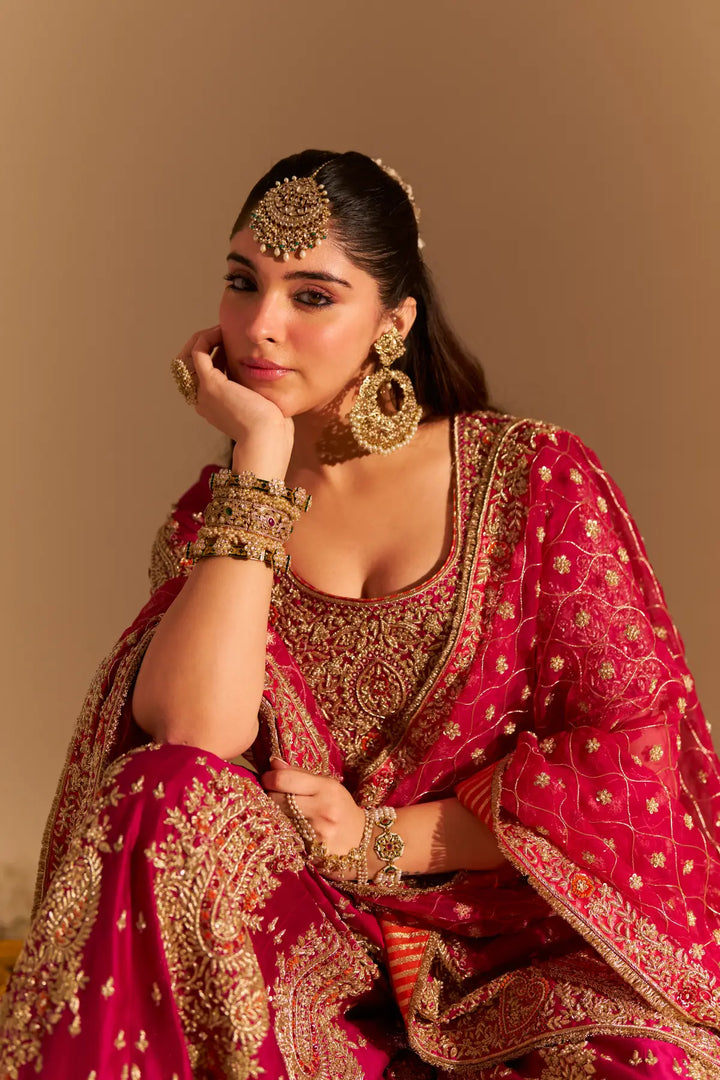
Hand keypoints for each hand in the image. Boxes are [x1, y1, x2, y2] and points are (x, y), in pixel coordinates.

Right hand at [176, 326, 294, 477]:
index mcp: (214, 406)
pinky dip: (207, 337)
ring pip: (190, 355)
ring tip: (224, 329)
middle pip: (193, 364)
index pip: (205, 374)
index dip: (216, 356)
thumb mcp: (262, 405)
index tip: (234, 345)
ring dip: (206, 337)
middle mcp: (203, 399)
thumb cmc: (273, 429)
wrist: (268, 439)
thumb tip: (267, 374)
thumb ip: (257, 390)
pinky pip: (198, 351)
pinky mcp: (210, 383)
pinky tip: (222, 331)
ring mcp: (204, 392)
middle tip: (225, 333)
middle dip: (206, 344)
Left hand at [262, 758, 366, 877]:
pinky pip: (286, 837)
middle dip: (270, 796)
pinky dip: (283, 832)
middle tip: (273, 796)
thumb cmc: (341, 810)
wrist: (363, 843)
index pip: (284, 779)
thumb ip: (300, 774)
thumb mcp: (328, 786)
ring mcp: (317, 833)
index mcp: (327, 788)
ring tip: (283, 813)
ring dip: (275, 815)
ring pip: (278, 819)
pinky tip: (290, 830)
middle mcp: (323, 809)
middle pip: (276, 799)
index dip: (269, 779)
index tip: (268, 779)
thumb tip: (273, 763)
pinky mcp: (312, 852)